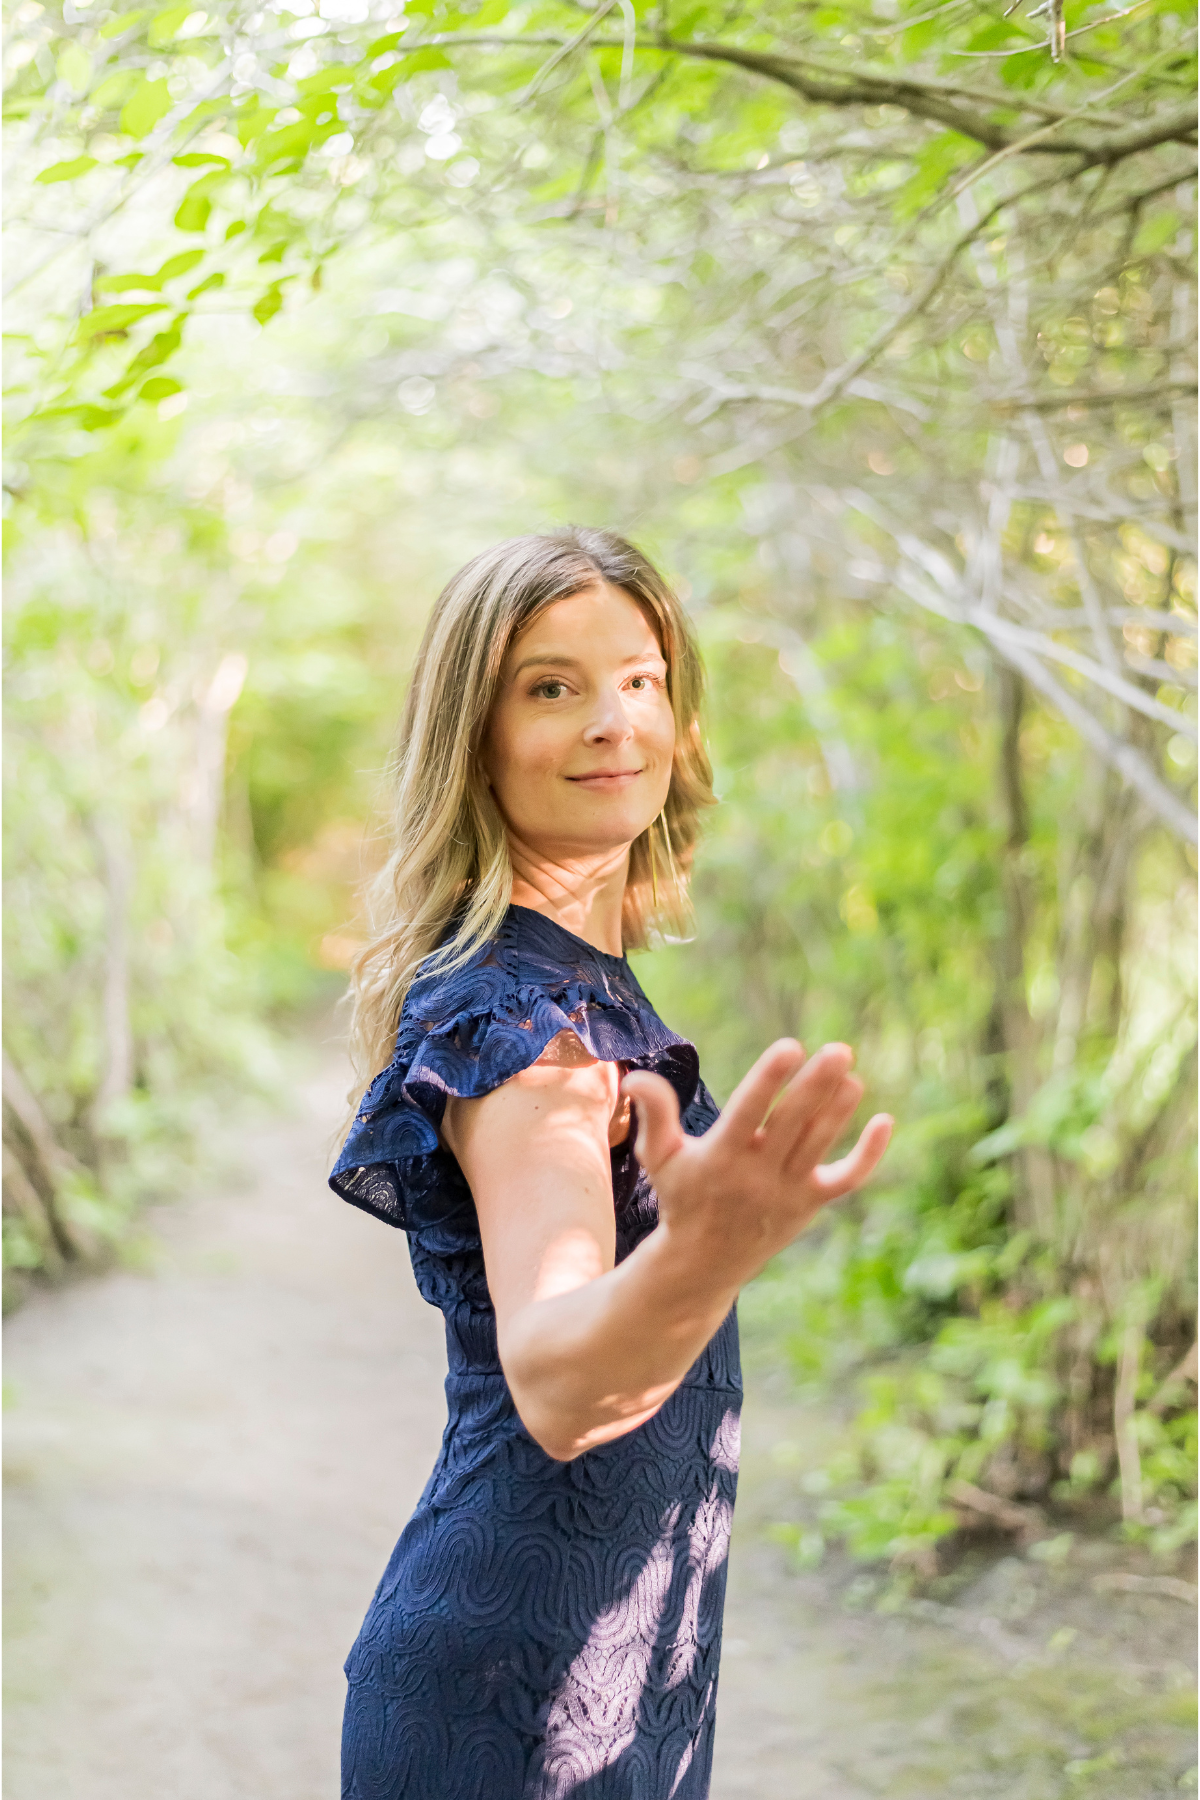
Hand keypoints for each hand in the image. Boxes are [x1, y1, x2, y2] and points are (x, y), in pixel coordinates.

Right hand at [622, 1040, 891, 1290]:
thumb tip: (636, 1077)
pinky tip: (884, 1122)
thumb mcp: (660, 1158)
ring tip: (852, 1073)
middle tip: (840, 1050)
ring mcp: (788, 1190)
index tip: (790, 1047)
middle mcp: (757, 1174)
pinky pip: (846, 1178)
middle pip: (794, 1123)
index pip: (749, 1111)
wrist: (705, 1262)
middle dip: (818, 1086)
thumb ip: (654, 1114)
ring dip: (839, 1109)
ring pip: (820, 1144)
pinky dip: (868, 1154)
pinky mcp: (810, 1203)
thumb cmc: (682, 1198)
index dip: (770, 1079)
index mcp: (721, 1157)